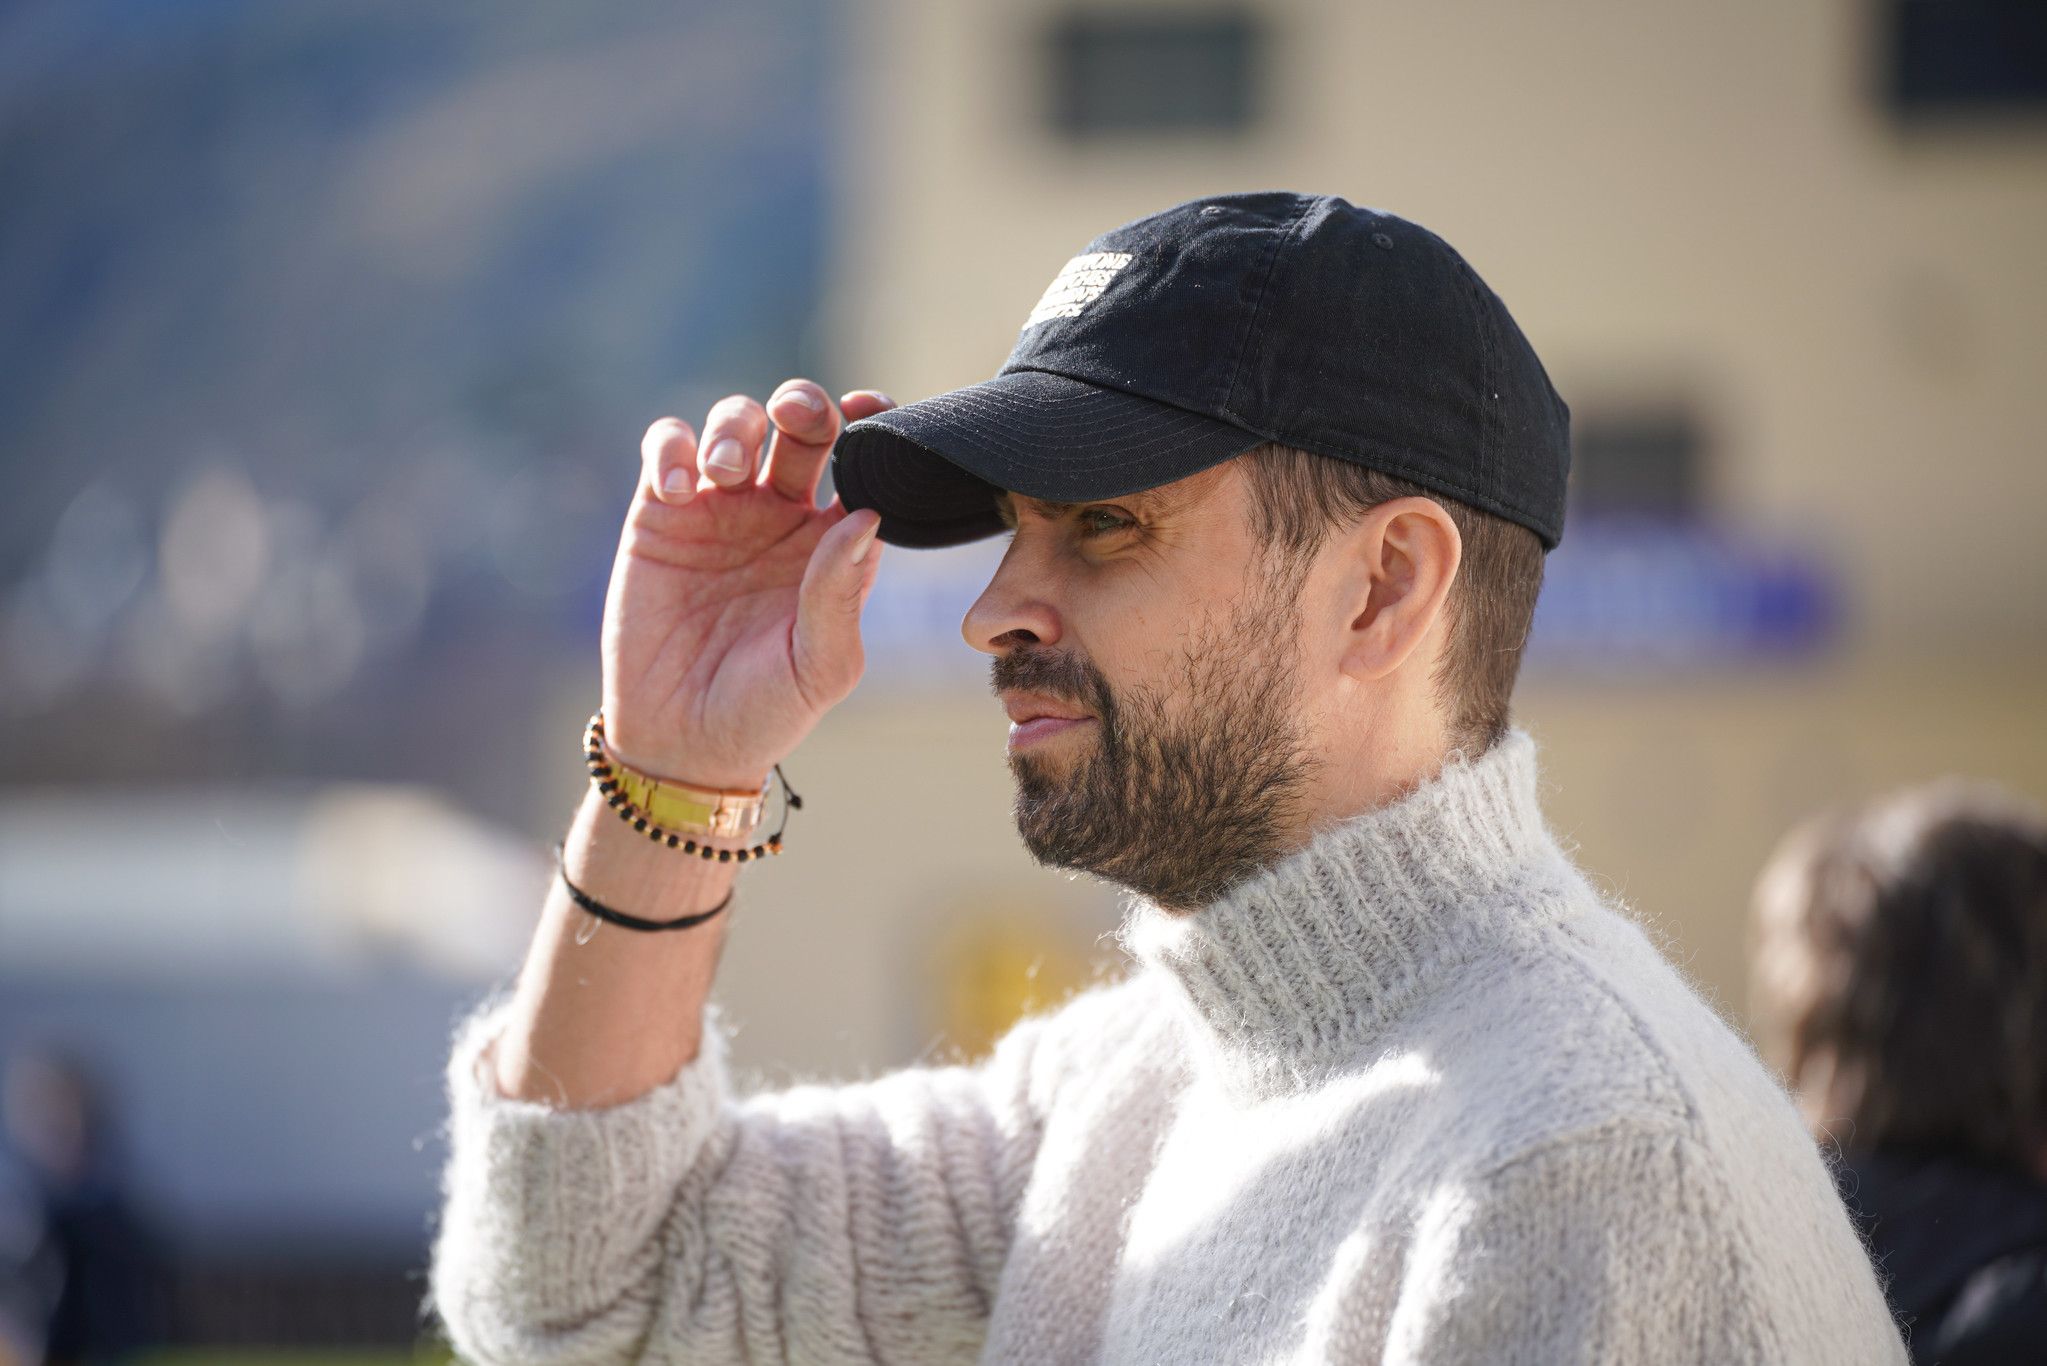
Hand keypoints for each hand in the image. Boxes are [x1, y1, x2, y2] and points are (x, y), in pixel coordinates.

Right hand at [600, 382, 894, 787]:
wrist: (681, 743)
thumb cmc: (765, 711)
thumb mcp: (820, 665)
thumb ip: (841, 594)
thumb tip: (866, 515)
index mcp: (833, 544)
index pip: (863, 466)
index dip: (873, 427)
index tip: (873, 413)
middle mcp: (781, 516)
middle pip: (801, 427)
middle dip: (805, 404)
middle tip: (797, 414)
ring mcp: (720, 510)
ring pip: (736, 423)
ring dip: (735, 425)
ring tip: (725, 472)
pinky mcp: (661, 514)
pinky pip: (668, 449)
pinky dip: (673, 449)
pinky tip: (679, 488)